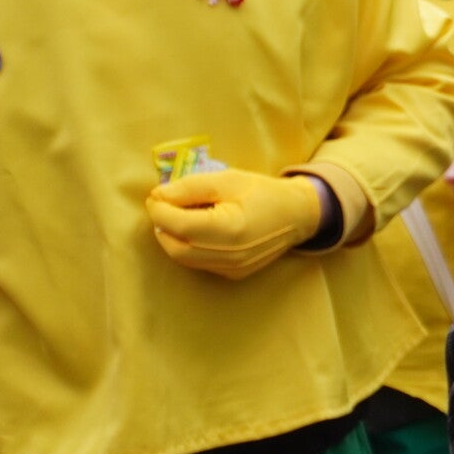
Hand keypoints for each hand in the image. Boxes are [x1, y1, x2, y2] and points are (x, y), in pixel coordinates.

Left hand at [146, 169, 326, 279]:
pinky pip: (199, 263)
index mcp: (229, 228)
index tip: (156, 196)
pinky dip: (189, 247)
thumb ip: (190, 187)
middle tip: (164, 206)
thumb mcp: (228, 179)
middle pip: (174, 246)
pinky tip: (200, 230)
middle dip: (162, 226)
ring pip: (183, 258)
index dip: (159, 209)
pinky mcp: (232, 274)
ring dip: (173, 237)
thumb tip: (157, 196)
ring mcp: (231, 268)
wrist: (298, 215)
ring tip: (180, 216)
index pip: (177, 224)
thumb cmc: (263, 192)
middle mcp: (229, 255)